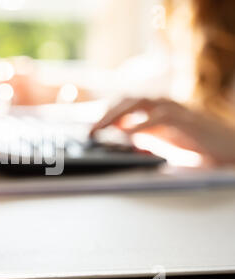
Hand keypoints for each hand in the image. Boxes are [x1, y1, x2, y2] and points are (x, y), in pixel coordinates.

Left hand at [90, 97, 234, 164]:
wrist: (226, 147)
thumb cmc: (193, 144)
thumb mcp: (160, 140)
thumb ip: (141, 136)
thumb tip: (119, 136)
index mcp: (154, 107)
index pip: (123, 104)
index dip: (103, 112)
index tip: (87, 126)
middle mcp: (161, 103)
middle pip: (125, 100)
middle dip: (104, 114)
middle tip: (89, 131)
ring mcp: (172, 108)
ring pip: (137, 103)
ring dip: (115, 115)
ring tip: (99, 129)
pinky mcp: (183, 119)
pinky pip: (157, 118)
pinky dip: (140, 125)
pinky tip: (127, 134)